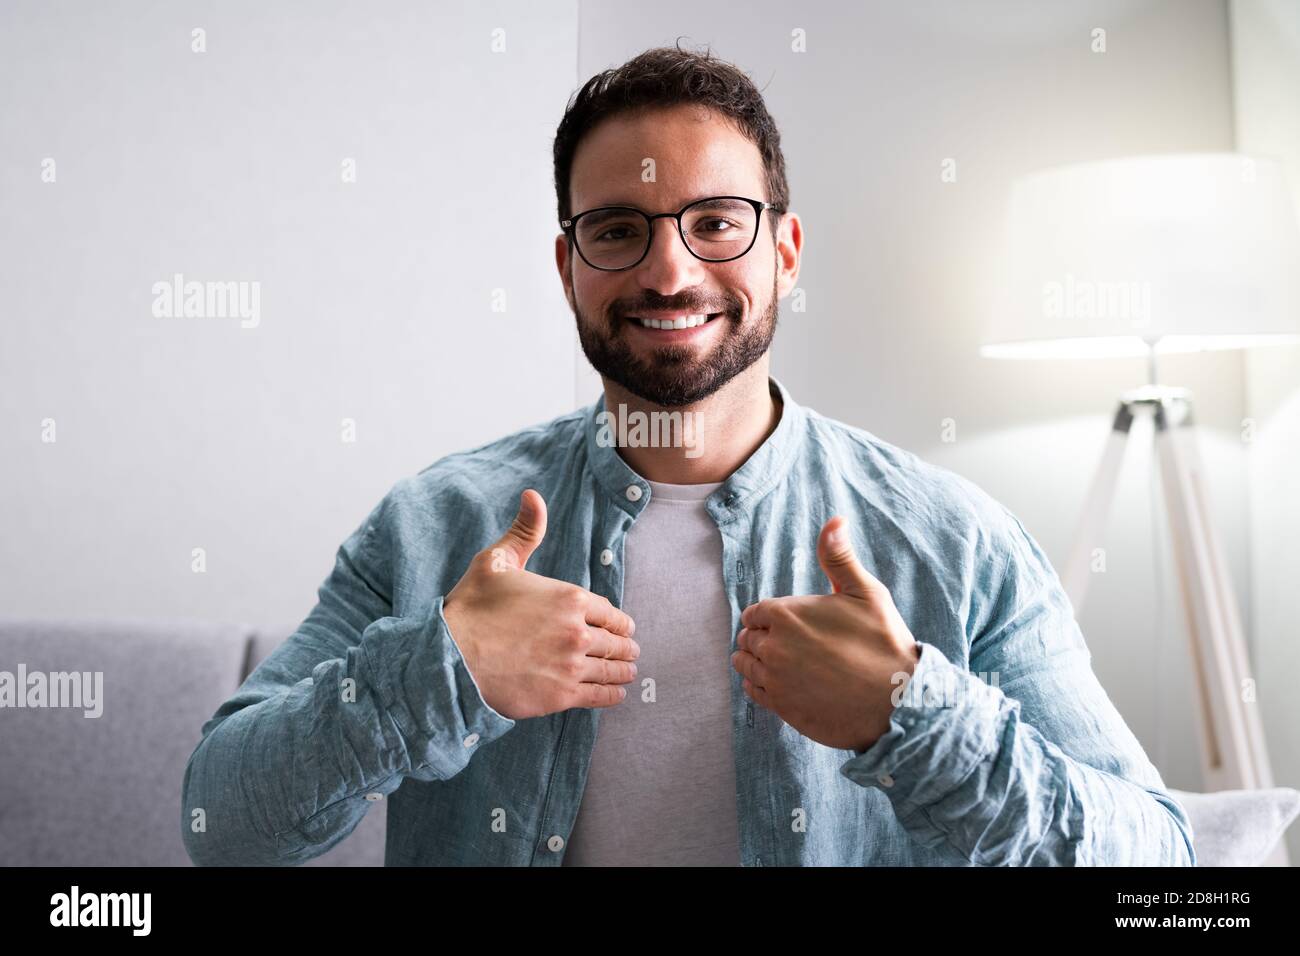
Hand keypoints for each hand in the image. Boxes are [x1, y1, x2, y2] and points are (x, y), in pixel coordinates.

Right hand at [443, 488, 639, 718]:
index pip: (611, 612)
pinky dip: (612, 696)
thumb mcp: (496, 561)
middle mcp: (577, 632)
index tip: (623, 627)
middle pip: (617, 642)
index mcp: (570, 598)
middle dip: (625, 646)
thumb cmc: (471, 608)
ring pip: (613, 670)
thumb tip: (533, 495)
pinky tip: (616, 694)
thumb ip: (524, 531)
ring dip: (624, 670)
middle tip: (630, 651)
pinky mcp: (561, 696)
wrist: (448, 658)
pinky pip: (601, 697)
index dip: (619, 621)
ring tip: (628, 672)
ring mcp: (571, 666)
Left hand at [732, 515, 920, 751]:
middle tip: (790, 643)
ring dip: (757, 660)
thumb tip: (835, 520)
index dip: (769, 616)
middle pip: (748, 637)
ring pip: (745, 664)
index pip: (754, 612)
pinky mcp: (780, 707)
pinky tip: (783, 684)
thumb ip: (839, 557)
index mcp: (785, 614)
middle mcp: (772, 646)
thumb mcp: (865, 592)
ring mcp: (774, 679)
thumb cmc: (883, 643)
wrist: (897, 701)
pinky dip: (761, 686)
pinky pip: (753, 693)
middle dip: (763, 637)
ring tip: (783, 663)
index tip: (789, 623)